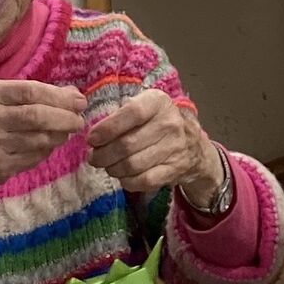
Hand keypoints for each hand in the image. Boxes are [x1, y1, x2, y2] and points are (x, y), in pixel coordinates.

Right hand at [0, 78, 88, 198]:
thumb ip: (31, 96)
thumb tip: (72, 93)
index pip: (30, 91)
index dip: (60, 97)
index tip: (79, 101)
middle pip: (37, 116)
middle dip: (65, 118)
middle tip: (79, 120)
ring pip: (39, 139)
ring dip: (59, 136)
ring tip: (66, 132)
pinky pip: (34, 157)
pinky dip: (47, 151)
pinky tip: (48, 146)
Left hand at [87, 89, 219, 201]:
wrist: (192, 143)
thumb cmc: (157, 122)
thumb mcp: (144, 107)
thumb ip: (121, 115)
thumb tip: (94, 135)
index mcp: (158, 103)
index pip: (131, 114)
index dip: (108, 128)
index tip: (92, 139)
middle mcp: (170, 123)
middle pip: (128, 144)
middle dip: (103, 154)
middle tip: (94, 157)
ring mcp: (174, 148)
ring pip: (133, 164)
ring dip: (113, 168)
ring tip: (107, 166)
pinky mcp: (175, 169)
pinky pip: (145, 180)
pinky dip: (128, 181)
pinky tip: (122, 176)